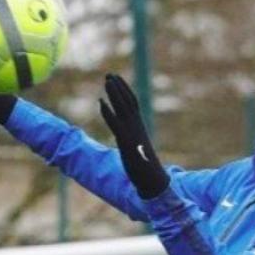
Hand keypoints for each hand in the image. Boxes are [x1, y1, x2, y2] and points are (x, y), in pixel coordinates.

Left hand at [99, 74, 168, 198]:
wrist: (153, 179)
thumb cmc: (146, 168)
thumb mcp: (137, 151)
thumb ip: (132, 142)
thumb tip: (130, 142)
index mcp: (139, 127)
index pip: (133, 103)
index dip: (125, 90)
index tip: (117, 80)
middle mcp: (136, 127)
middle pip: (128, 101)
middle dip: (119, 87)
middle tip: (109, 74)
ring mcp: (132, 133)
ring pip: (123, 108)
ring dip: (114, 93)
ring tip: (107, 81)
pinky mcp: (126, 141)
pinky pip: (116, 123)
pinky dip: (108, 112)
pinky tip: (101, 102)